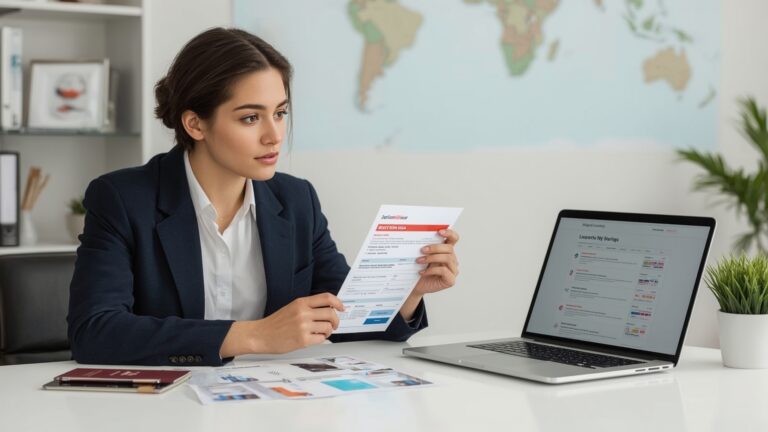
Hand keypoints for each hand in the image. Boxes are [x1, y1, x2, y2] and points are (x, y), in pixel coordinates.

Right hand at [219, 293, 343, 356]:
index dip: (338, 302)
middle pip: (331, 314)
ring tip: (321, 333)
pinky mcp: (303, 340)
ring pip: (328, 327)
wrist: (260, 335)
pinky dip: (321, 339)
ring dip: (328, 331)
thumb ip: (308, 307)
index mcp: (301, 303)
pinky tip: (314, 338)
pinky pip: (321, 339)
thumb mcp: (292, 308)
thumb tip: (328, 309)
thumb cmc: (276, 323)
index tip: (342, 308)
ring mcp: (303, 326)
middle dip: (336, 321)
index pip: (326, 298)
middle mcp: (303, 313)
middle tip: (334, 325)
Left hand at [399, 229, 459, 320]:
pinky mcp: (450, 280)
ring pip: (447, 259)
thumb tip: (418, 236)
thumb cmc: (419, 269)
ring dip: (431, 258)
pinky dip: (431, 270)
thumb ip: (425, 247)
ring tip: (419, 261)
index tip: (439, 231)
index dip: (449, 233)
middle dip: (435, 247)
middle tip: (422, 250)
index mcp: (446, 250)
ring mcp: (453, 270)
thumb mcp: (422, 256)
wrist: (416, 286)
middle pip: (449, 248)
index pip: (453, 238)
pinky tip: (422, 272)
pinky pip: (444, 271)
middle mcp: (452, 259)